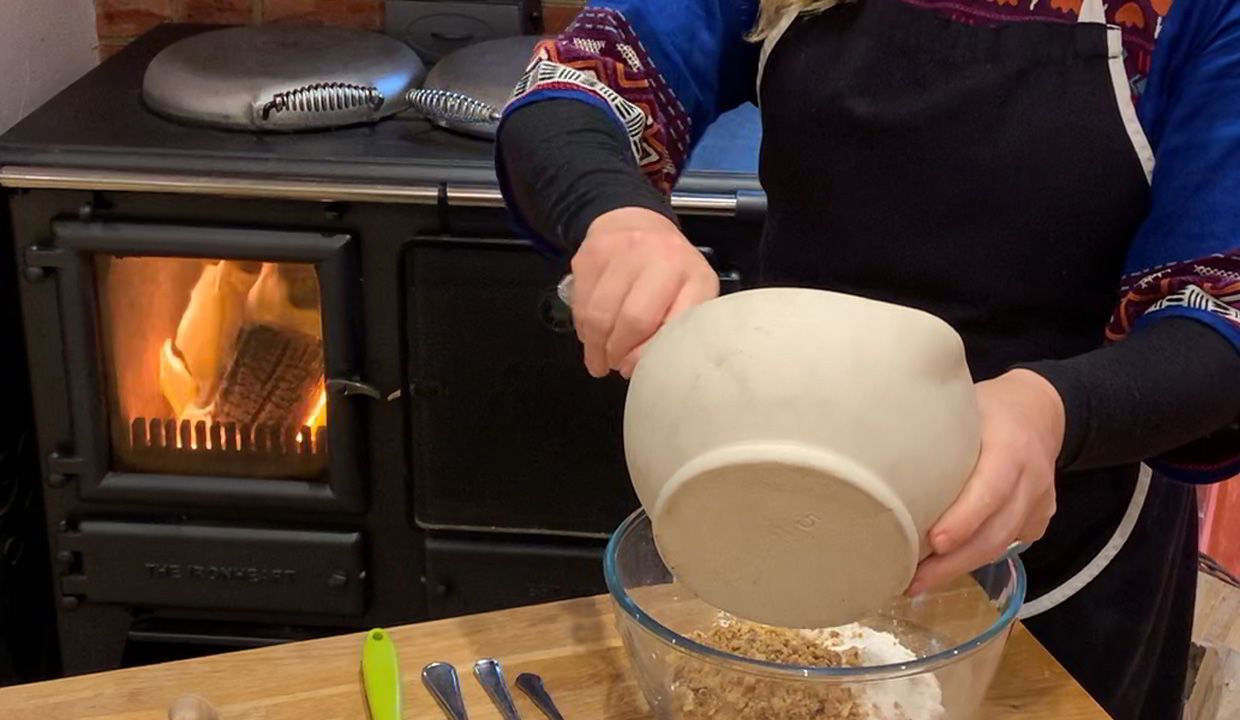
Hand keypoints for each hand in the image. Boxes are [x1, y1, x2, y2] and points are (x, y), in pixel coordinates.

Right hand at [570, 207, 718, 377]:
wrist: (634, 220)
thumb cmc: (667, 268)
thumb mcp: (689, 294)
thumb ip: (673, 329)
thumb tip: (635, 365)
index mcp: (692, 275)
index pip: (669, 325)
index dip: (647, 355)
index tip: (634, 369)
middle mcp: (660, 257)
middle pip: (630, 321)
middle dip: (616, 352)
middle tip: (612, 365)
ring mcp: (622, 252)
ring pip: (598, 315)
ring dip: (594, 345)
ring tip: (598, 357)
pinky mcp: (590, 254)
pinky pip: (579, 303)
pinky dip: (582, 325)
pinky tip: (591, 330)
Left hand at [907, 369, 1064, 595]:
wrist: (1041, 411)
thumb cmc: (988, 407)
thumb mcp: (964, 405)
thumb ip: (935, 428)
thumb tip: (876, 447)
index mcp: (1010, 446)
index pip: (991, 489)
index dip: (964, 519)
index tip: (934, 542)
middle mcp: (1031, 478)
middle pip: (995, 530)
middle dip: (953, 561)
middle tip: (913, 579)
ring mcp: (1039, 502)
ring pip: (1001, 545)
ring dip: (959, 567)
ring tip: (918, 582)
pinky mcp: (1039, 519)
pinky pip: (1007, 544)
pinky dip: (975, 558)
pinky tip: (944, 566)